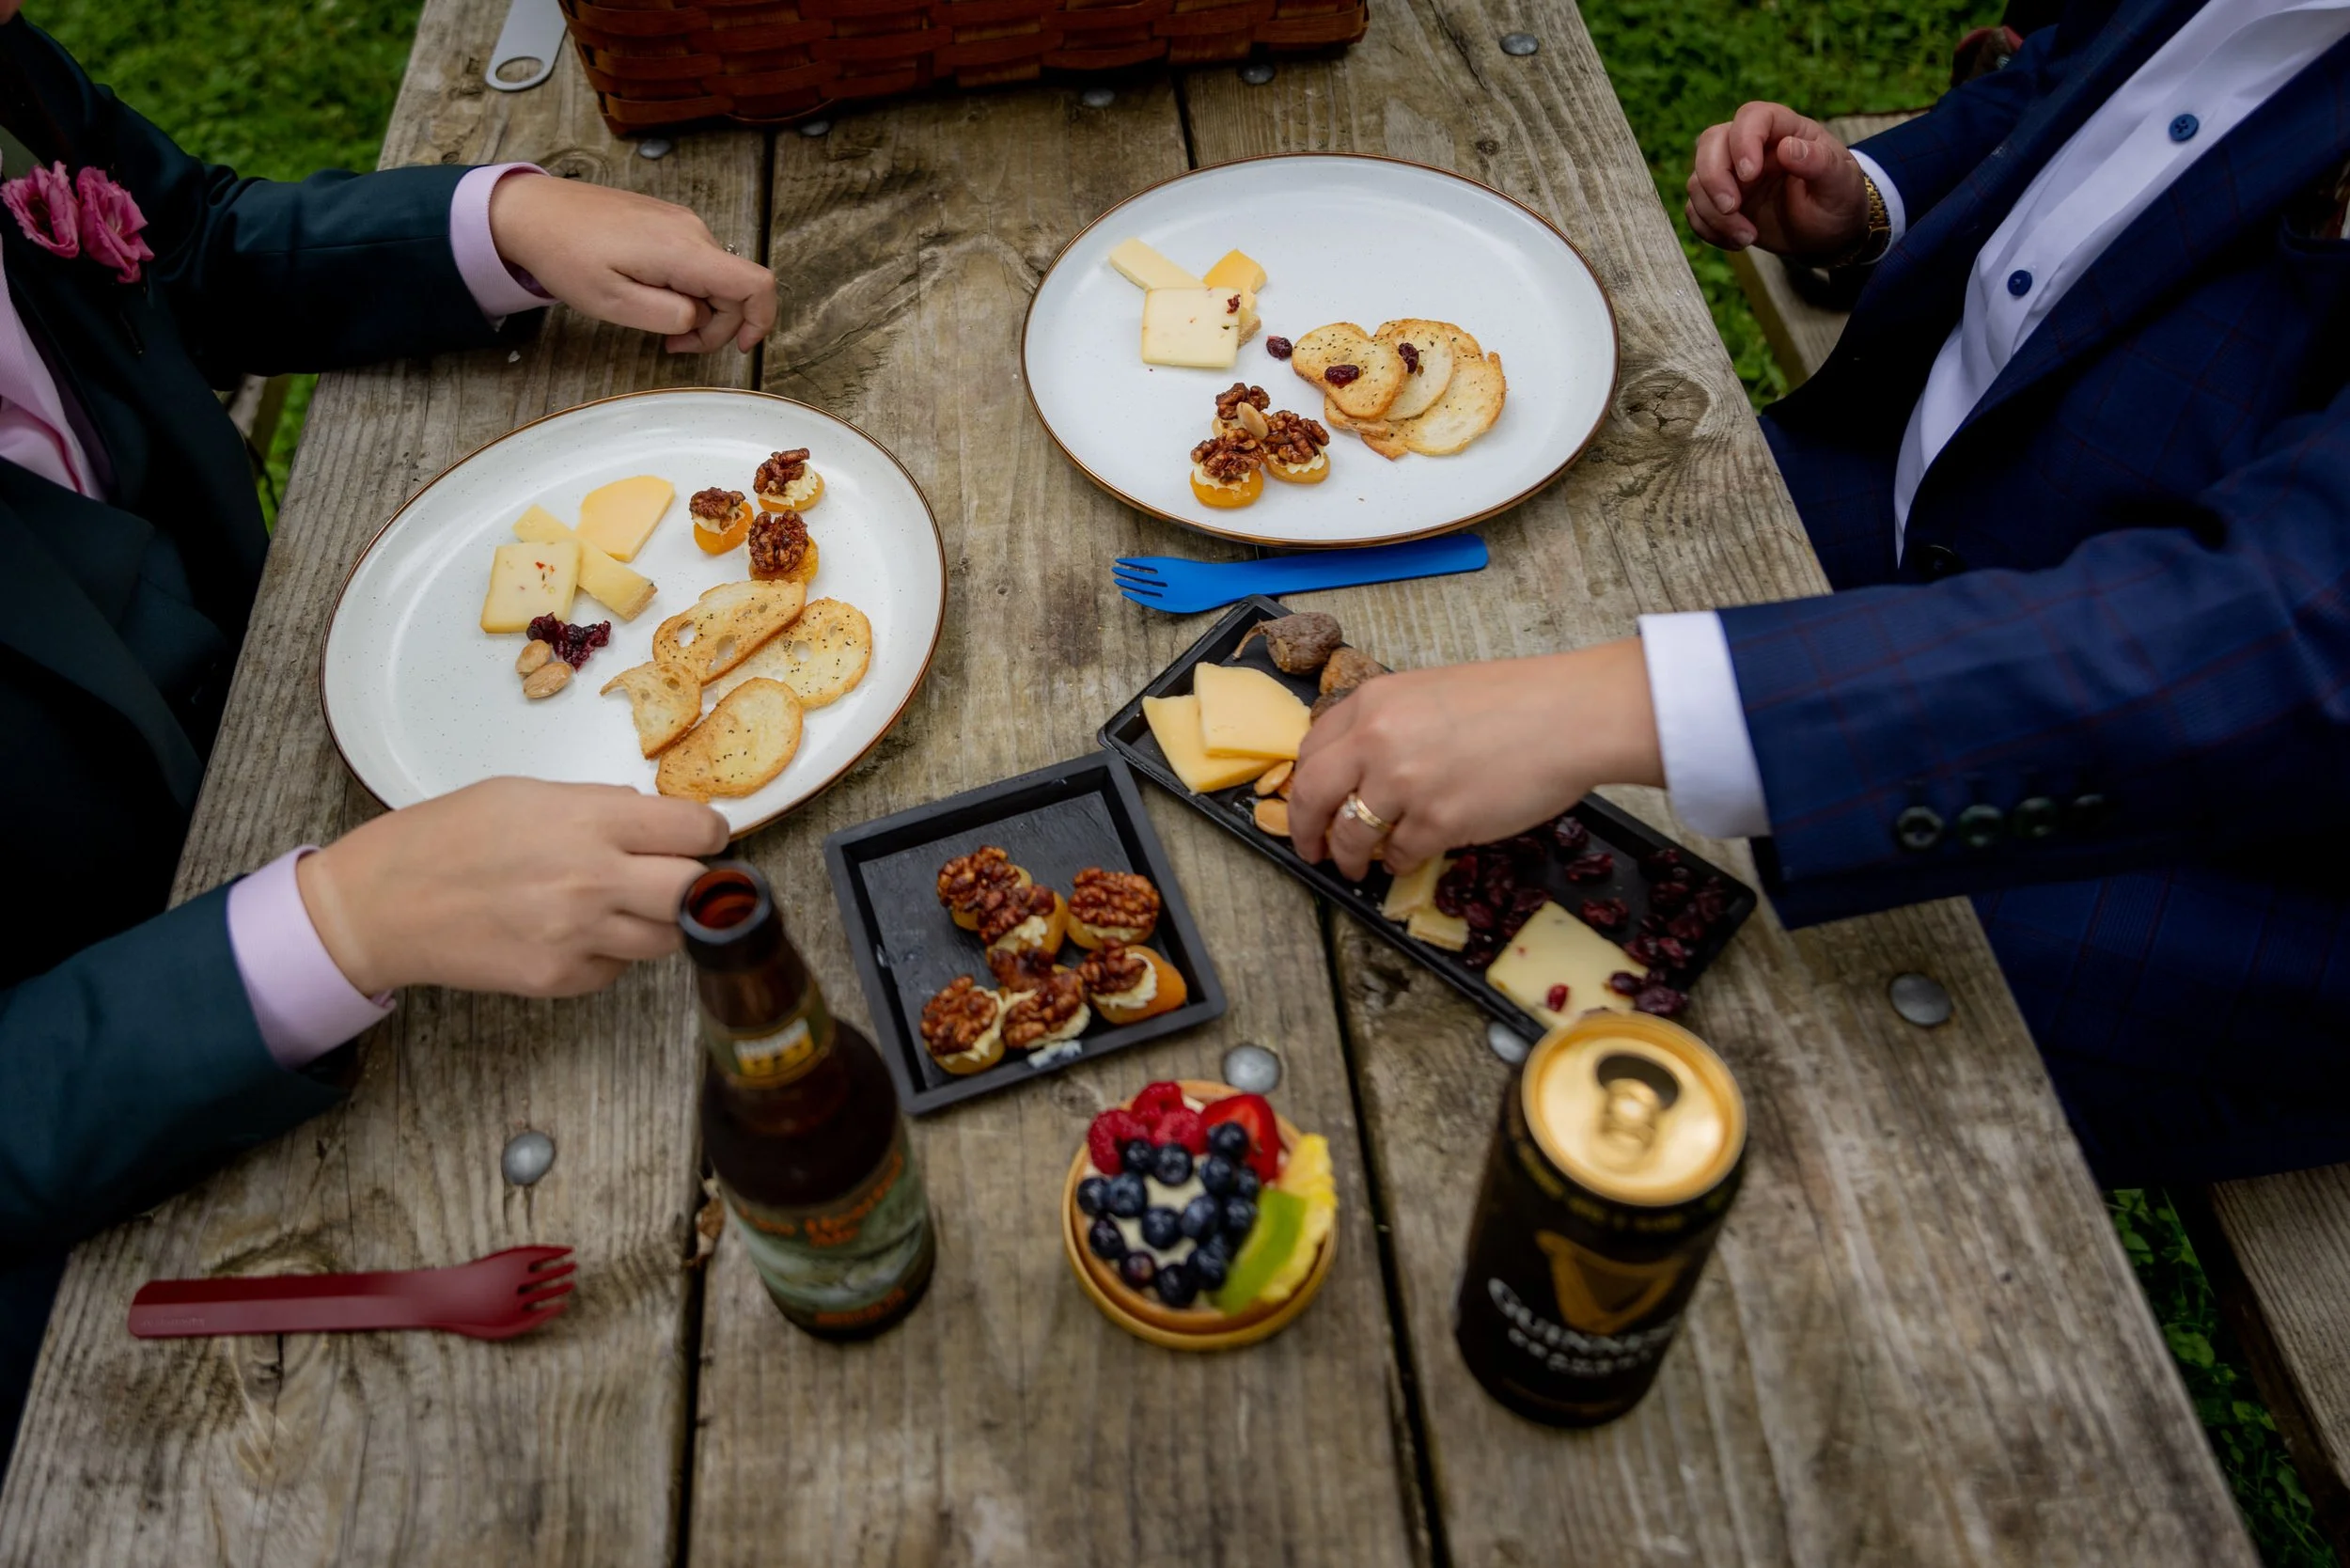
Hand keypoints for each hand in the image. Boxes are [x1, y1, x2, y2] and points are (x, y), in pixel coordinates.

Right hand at [295, 778, 728, 997]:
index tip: (702, 837)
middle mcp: (594, 880)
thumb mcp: (529, 794)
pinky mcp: (561, 978)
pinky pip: (618, 968)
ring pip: (668, 939)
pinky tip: (577, 930)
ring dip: (659, 921)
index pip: (697, 830)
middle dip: (697, 882)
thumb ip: (600, 806)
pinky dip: (612, 952)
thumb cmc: (449, 836)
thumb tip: (653, 819)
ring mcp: (580, 936)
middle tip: (678, 874)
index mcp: (591, 822)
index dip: (709, 833)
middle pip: (697, 892)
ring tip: (621, 902)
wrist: (383, 903)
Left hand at [488, 175, 776, 353]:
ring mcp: (681, 222)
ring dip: (698, 309)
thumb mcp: (614, 304)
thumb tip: (700, 317)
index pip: (756, 284)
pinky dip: (685, 289)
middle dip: (716, 326)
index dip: (760, 322)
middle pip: (736, 288)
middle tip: (673, 344)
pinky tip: (650, 295)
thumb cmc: (566, 256)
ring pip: (716, 277)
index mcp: (683, 251)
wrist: (532, 211)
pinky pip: (696, 261)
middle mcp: (692, 230)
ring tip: (656, 322)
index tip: (738, 348)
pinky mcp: (667, 221)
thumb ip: (669, 315)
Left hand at [1288, 639, 1662, 880]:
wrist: (1572, 716)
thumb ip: (1389, 724)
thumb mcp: (1432, 692)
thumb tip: (1360, 767)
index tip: (1308, 802)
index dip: (1306, 784)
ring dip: (1349, 856)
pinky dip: (1397, 862)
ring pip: (1351, 835)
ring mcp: (1404, 785)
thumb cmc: (1517, 701)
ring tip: (1356, 866)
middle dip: (1304, 830)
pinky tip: (1407, 859)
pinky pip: (1398, 855)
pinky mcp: (1436, 823)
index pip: (1312, 749)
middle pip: (1312, 795)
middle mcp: (1377, 741)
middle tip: (1311, 849)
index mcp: (1373, 702)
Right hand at [1685, 101, 1869, 260]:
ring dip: (1714, 213)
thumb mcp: (1840, 183)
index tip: (1750, 174)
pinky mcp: (1720, 202)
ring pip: (1698, 179)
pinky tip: (1738, 242)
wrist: (1828, 234)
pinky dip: (1708, 229)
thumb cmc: (1838, 201)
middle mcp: (1752, 147)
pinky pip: (1695, 210)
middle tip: (1732, 208)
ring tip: (1748, 238)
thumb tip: (1788, 148)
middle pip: (1711, 142)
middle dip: (1713, 177)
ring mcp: (1732, 175)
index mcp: (1784, 130)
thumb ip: (1820, 163)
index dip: (1743, 140)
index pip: (1752, 117)